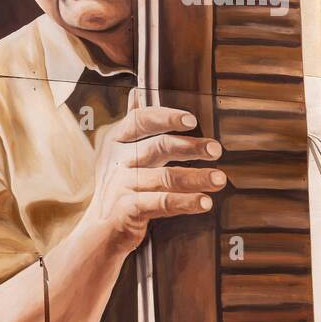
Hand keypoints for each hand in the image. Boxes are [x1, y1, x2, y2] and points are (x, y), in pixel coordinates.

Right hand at [79, 90, 225, 256]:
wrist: (100, 230)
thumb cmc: (119, 187)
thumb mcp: (119, 153)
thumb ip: (133, 125)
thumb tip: (137, 92)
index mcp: (115, 140)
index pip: (140, 120)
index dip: (166, 117)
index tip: (191, 120)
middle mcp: (116, 160)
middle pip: (157, 147)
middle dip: (190, 147)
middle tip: (216, 150)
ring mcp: (121, 185)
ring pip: (165, 177)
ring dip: (196, 177)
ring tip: (220, 179)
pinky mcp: (128, 209)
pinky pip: (162, 203)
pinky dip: (186, 202)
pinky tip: (204, 202)